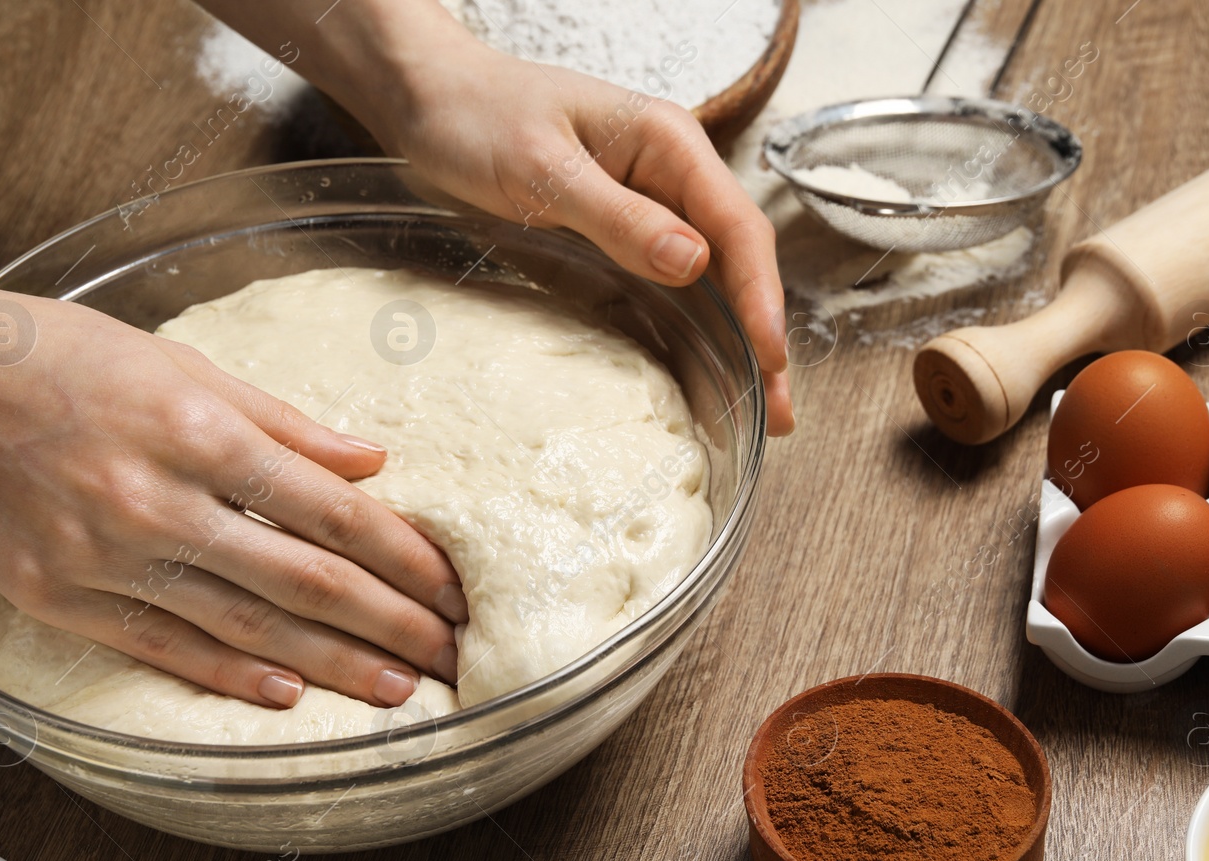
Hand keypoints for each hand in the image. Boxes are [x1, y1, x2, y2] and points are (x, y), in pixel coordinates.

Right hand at [0, 245, 464, 708]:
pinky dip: (232, 676)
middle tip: (450, 656)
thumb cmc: (59, 358)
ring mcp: (108, 559)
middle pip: (304, 579)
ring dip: (332, 665)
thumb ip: (283, 422)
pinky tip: (289, 696)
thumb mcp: (181, 364)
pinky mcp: (63, 600)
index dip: (403, 555)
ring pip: (247, 626)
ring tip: (397, 691)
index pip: (331, 509)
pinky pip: (166, 648)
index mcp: (199, 431)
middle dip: (390, 623)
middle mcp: (160, 502)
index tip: (451, 587)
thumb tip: (371, 460)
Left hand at [382, 50, 794, 434]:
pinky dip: (696, 326)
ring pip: (712, 275)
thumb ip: (617, 215)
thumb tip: (694, 262)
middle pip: (738, 258)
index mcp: (667, 141)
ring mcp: (649, 201)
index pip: (736, 226)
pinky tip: (707, 368)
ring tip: (758, 409)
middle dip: (764, 334)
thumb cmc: (478, 118)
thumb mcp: (542, 168)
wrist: (429, 98)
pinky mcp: (621, 228)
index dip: (760, 297)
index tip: (771, 358)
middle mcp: (671, 171)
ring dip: (737, 340)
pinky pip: (671, 280)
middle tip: (780, 414)